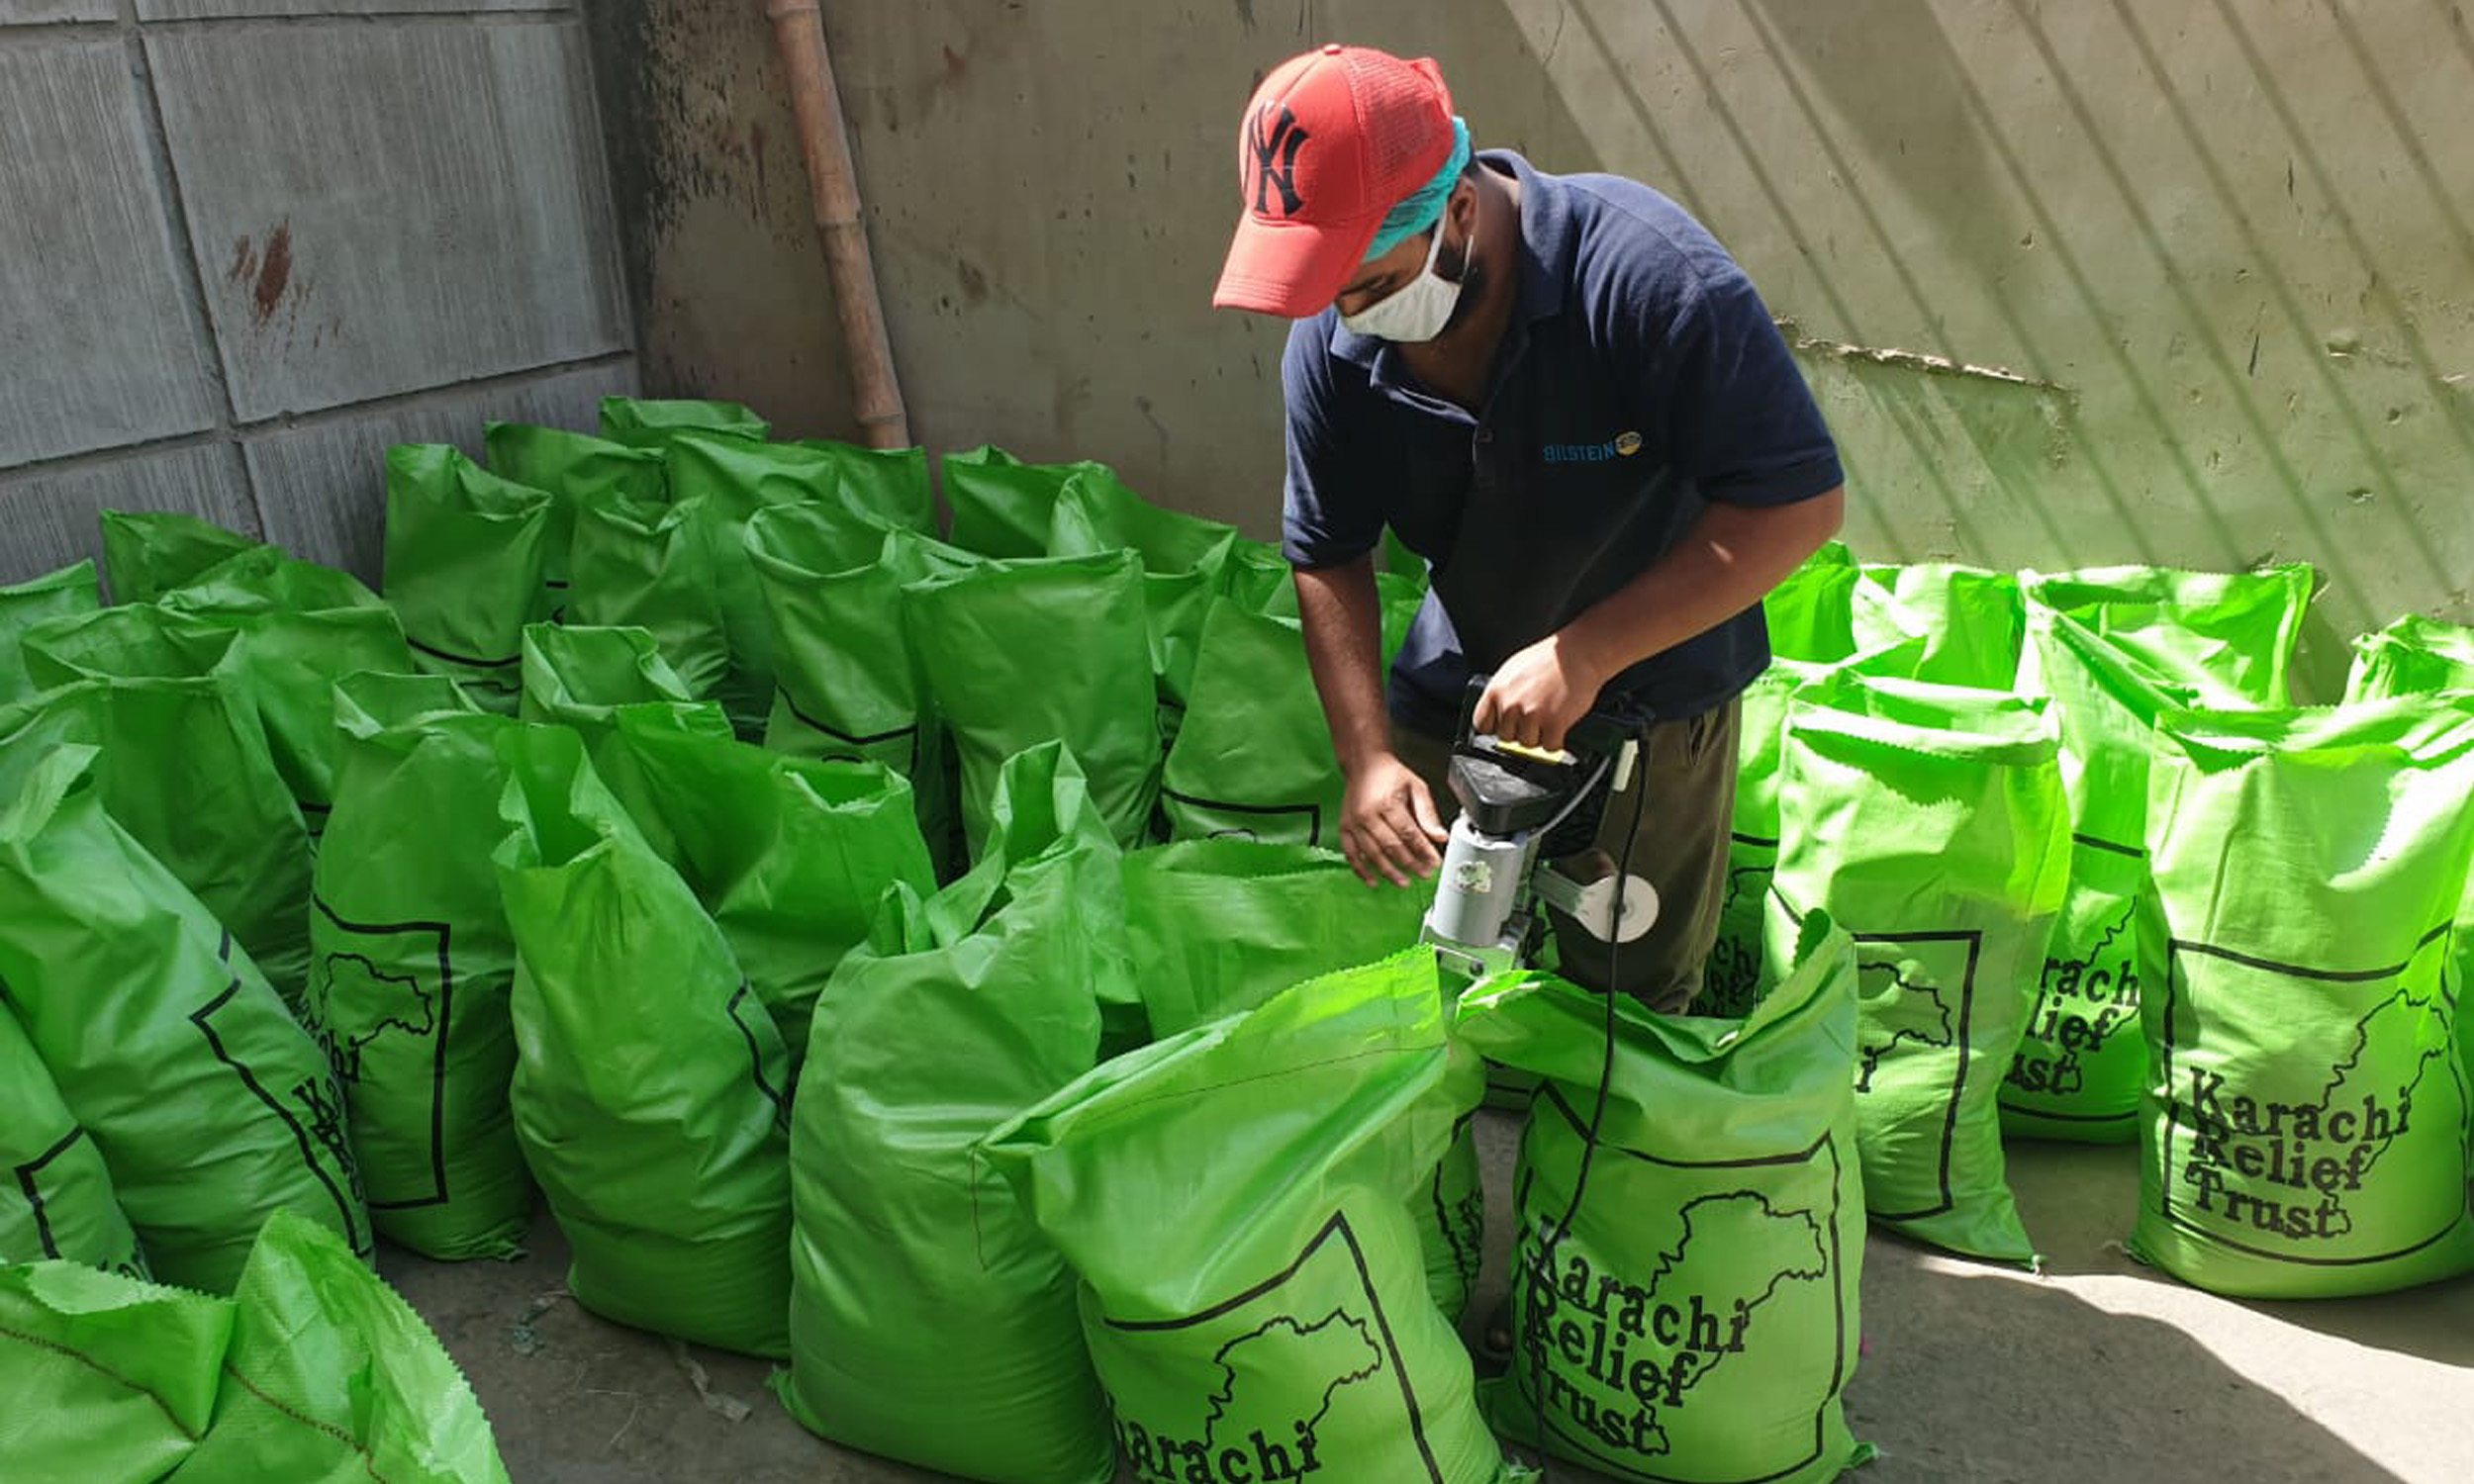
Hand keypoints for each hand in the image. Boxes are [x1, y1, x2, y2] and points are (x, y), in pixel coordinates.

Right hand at [1339, 752, 1447, 887]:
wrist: (1364, 764)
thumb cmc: (1389, 774)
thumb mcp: (1416, 786)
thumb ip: (1427, 813)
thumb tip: (1439, 836)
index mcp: (1386, 802)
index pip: (1409, 834)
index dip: (1423, 851)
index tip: (1434, 862)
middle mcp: (1367, 814)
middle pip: (1391, 846)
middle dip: (1410, 863)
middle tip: (1424, 873)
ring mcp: (1353, 823)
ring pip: (1372, 854)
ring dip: (1389, 871)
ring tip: (1403, 882)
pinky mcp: (1344, 828)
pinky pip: (1351, 854)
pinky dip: (1361, 870)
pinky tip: (1372, 880)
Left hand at [1473, 633, 1606, 752]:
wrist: (1577, 654)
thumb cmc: (1548, 658)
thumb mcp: (1513, 669)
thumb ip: (1503, 692)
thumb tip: (1498, 711)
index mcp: (1496, 690)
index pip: (1482, 724)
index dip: (1496, 726)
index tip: (1507, 725)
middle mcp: (1510, 705)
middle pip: (1505, 737)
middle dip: (1519, 731)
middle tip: (1534, 719)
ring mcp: (1531, 715)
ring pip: (1527, 744)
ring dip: (1539, 736)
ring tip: (1548, 720)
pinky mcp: (1553, 723)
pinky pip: (1549, 747)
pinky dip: (1556, 742)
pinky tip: (1559, 728)